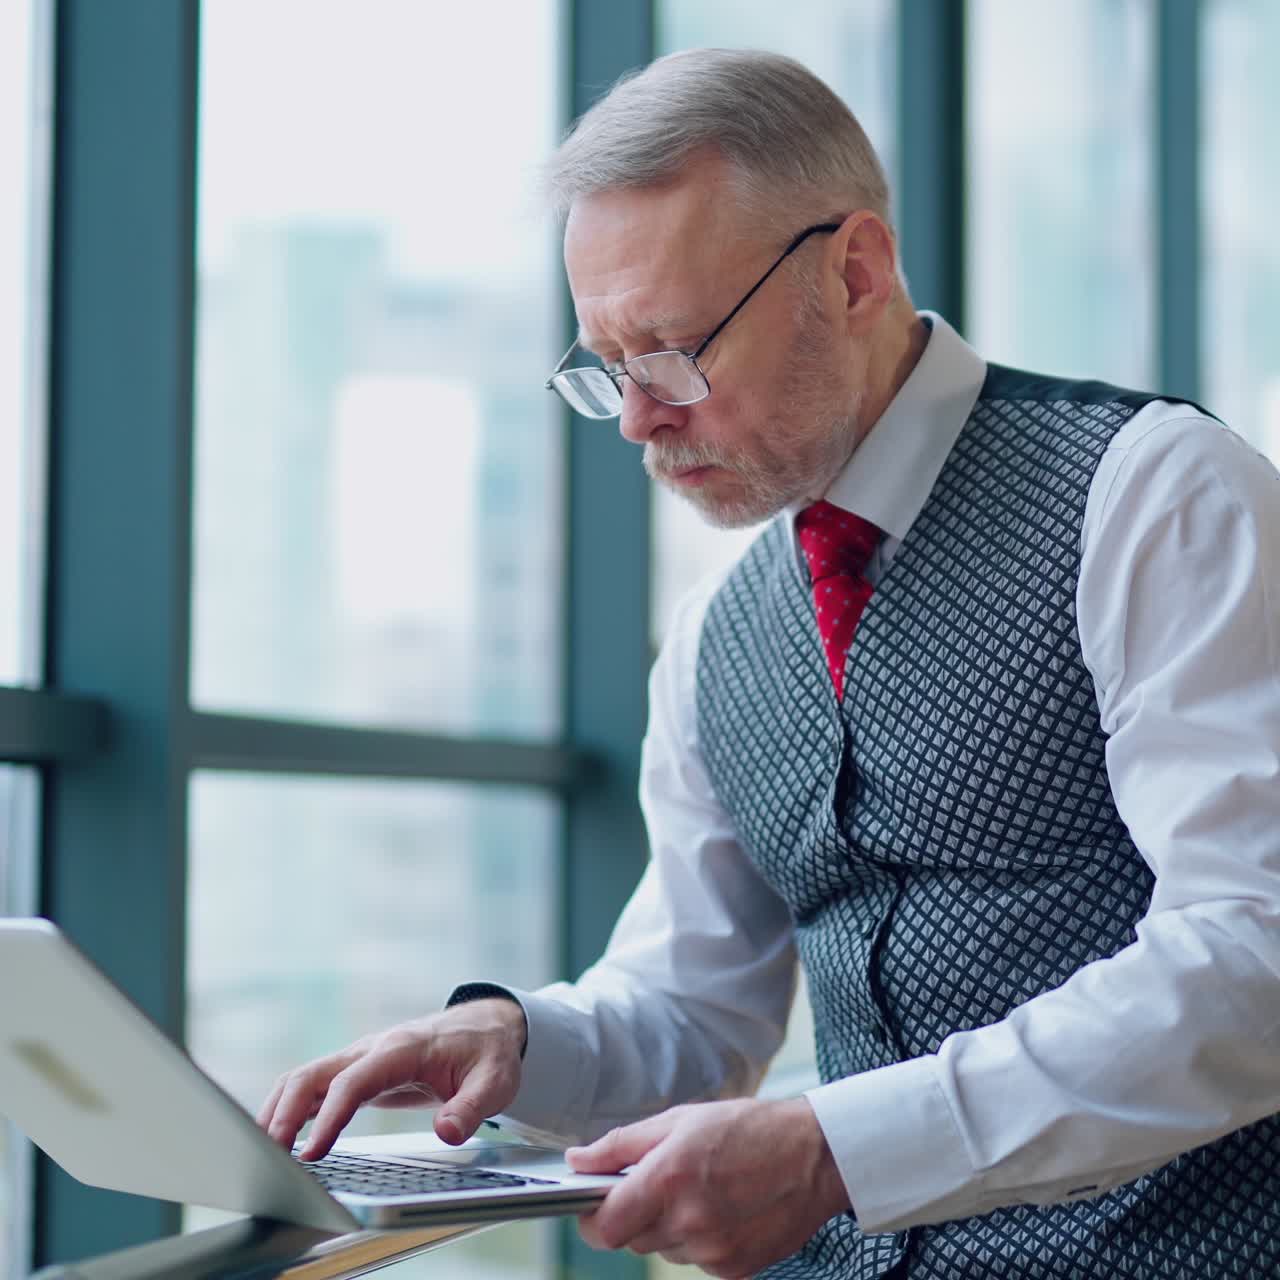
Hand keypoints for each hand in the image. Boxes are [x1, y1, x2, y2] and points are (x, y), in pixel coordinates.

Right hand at [256, 998, 526, 1159]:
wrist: (486, 1026)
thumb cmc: (488, 1053)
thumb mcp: (495, 1081)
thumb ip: (472, 1107)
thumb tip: (446, 1131)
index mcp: (403, 1049)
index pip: (354, 1081)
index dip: (329, 1117)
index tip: (312, 1153)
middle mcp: (374, 1049)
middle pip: (314, 1074)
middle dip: (285, 1113)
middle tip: (268, 1156)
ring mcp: (362, 1059)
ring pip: (306, 1078)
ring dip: (279, 1110)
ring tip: (262, 1152)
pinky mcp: (359, 1072)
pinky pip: (315, 1087)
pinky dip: (291, 1109)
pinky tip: (280, 1139)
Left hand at [567, 1097, 848, 1278]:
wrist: (815, 1155)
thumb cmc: (749, 1129)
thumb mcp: (680, 1120)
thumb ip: (622, 1144)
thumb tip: (578, 1161)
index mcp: (668, 1179)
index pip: (605, 1228)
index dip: (592, 1219)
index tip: (594, 1207)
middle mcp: (688, 1221)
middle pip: (632, 1241)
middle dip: (636, 1216)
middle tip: (661, 1184)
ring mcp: (713, 1251)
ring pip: (664, 1251)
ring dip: (670, 1228)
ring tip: (701, 1191)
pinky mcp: (734, 1269)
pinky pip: (696, 1261)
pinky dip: (700, 1240)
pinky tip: (723, 1209)